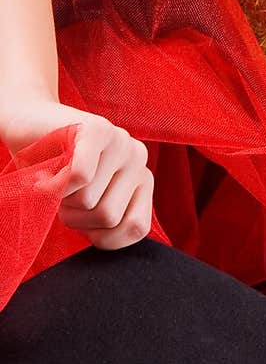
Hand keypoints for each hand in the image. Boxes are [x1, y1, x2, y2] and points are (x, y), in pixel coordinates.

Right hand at [2, 93, 154, 251]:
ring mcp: (121, 141)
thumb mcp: (85, 206)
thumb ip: (106, 221)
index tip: (84, 218)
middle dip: (75, 217)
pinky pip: (80, 176)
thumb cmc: (53, 172)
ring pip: (89, 200)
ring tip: (54, 179)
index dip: (101, 235)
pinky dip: (53, 184)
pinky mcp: (97, 128)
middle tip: (62, 194)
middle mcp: (138, 158)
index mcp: (142, 181)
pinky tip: (46, 172)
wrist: (24, 127)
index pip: (136, 229)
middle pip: (108, 217)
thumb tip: (110, 230)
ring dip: (60, 200)